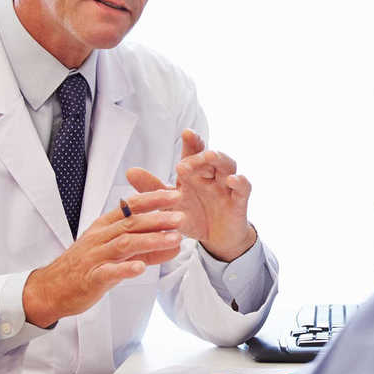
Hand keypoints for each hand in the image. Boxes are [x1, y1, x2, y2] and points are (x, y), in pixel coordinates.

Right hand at [21, 189, 184, 327]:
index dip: (153, 199)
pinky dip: (126, 269)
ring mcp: (95, 257)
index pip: (131, 207)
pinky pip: (109, 271)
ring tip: (173, 239)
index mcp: (104, 226)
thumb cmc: (85, 267)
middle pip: (131, 223)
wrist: (51, 289)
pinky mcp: (91, 278)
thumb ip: (145, 249)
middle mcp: (100, 238)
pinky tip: (142, 268)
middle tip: (181, 217)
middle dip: (158, 218)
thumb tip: (175, 244)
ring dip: (151, 240)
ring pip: (124, 244)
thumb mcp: (116, 254)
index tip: (175, 194)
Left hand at [126, 129, 255, 261]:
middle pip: (210, 157)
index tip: (186, 133)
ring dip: (220, 159)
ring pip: (228, 165)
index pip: (193, 153)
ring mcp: (226, 187)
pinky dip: (240, 182)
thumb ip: (152, 188)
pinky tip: (232, 180)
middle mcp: (211, 176)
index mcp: (194, 174)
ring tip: (210, 156)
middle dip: (201, 153)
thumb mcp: (170, 205)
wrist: (215, 240)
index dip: (192, 142)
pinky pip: (243, 188)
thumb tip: (130, 171)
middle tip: (186, 162)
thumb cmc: (193, 217)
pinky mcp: (239, 201)